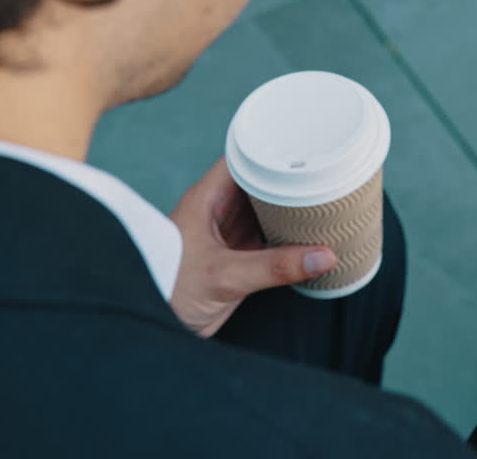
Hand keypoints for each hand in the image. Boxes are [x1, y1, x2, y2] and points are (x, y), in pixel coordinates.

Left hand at [168, 159, 336, 337]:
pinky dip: (289, 238)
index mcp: (207, 200)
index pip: (241, 159)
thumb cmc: (168, 292)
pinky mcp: (237, 260)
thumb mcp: (225, 276)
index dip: (270, 150)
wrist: (151, 328)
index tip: (302, 147)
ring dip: (291, 209)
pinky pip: (269, 240)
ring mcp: (229, 236)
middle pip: (259, 183)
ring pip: (266, 211)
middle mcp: (218, 213)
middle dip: (289, 179)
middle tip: (324, 175)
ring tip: (326, 201)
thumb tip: (322, 256)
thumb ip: (274, 267)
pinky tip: (311, 238)